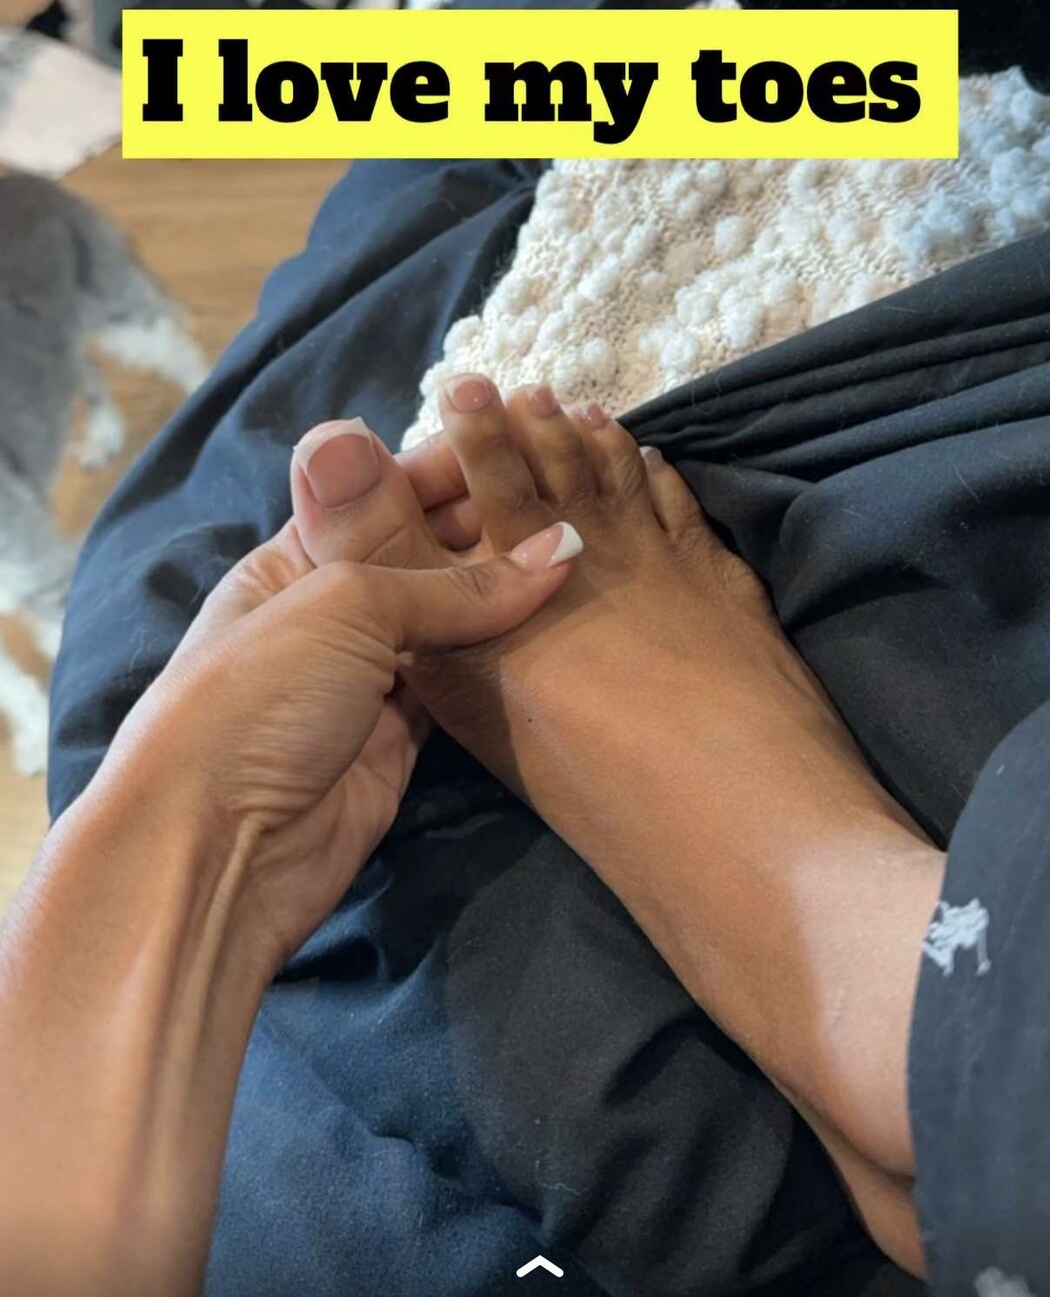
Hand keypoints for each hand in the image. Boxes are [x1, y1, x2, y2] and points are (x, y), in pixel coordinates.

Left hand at [99, 511, 580, 976]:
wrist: (216, 850)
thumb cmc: (255, 701)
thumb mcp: (345, 606)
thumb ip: (449, 582)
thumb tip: (557, 547)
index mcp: (293, 558)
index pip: (384, 494)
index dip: (452, 471)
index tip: (532, 446)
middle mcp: (329, 613)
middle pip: (423, 558)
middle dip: (489, 532)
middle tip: (575, 500)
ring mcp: (365, 681)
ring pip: (450, 626)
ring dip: (506, 600)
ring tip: (587, 556)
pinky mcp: (399, 744)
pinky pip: (461, 689)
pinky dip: (503, 664)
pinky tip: (560, 632)